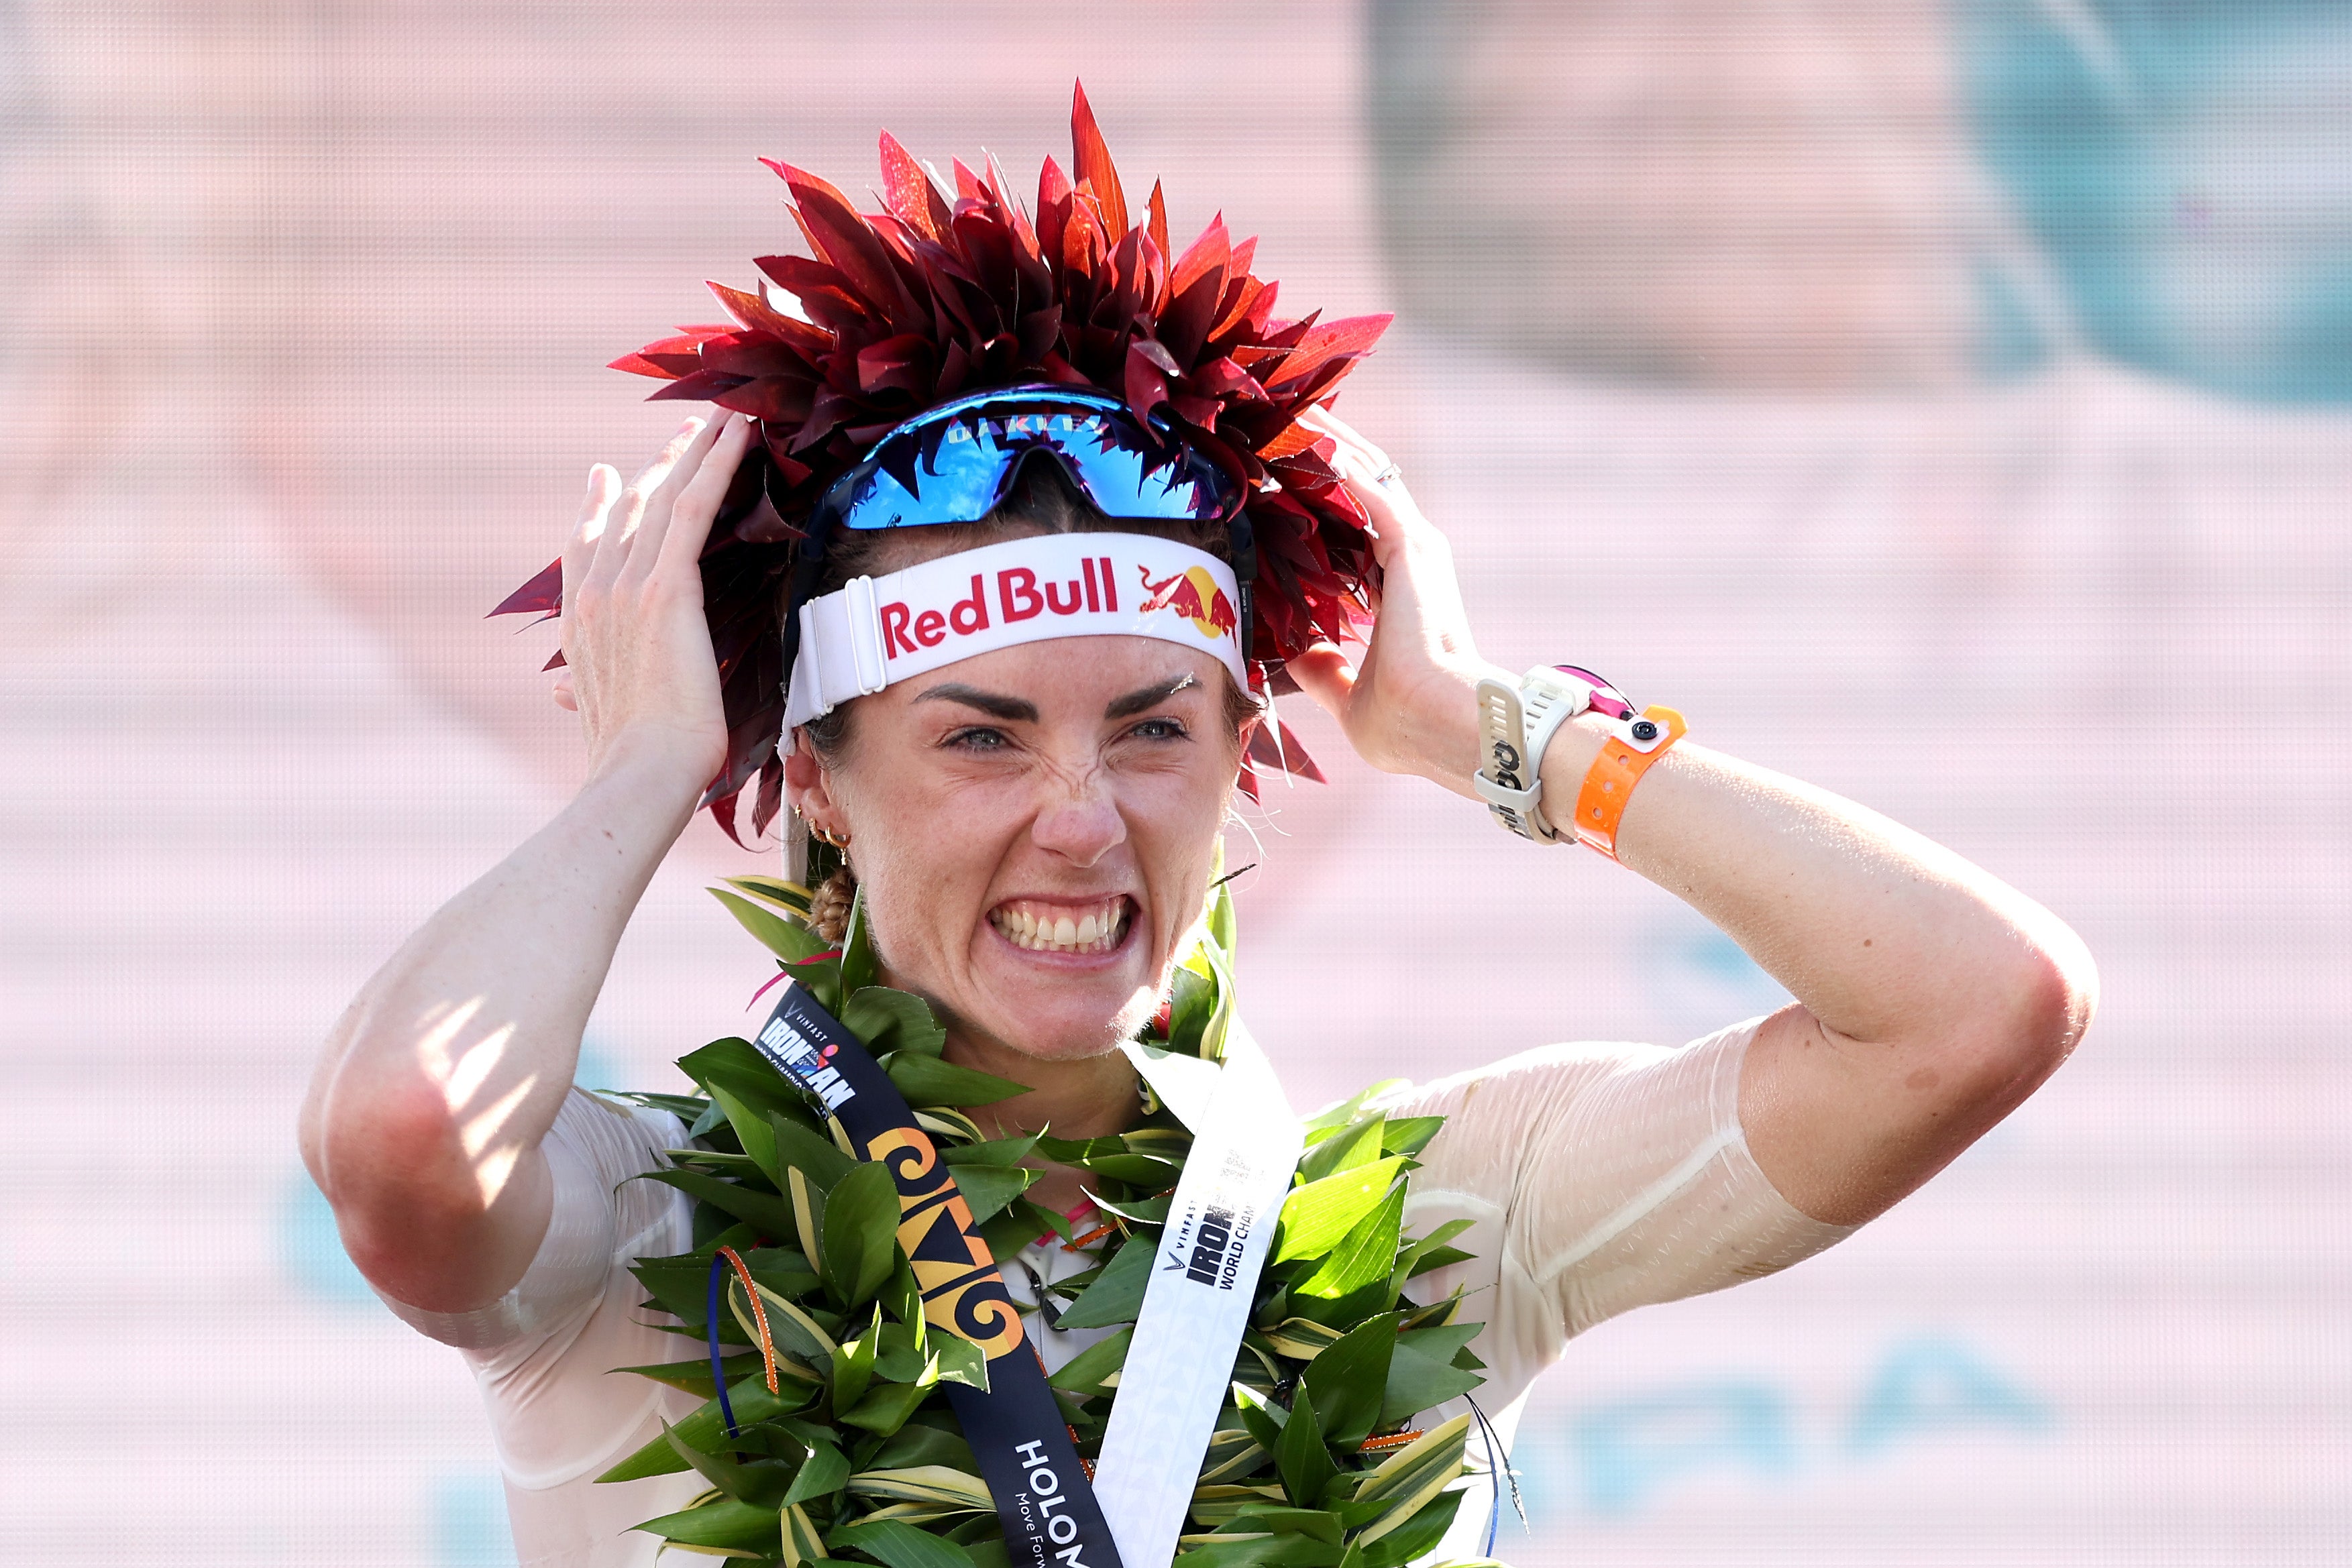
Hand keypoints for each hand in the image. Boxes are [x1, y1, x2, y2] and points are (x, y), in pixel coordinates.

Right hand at [553, 411, 754, 795]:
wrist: (639, 776)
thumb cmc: (628, 763)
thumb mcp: (596, 717)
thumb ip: (577, 692)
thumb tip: (557, 691)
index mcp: (580, 625)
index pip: (586, 548)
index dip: (599, 507)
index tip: (607, 477)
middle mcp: (596, 594)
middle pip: (628, 510)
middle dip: (659, 466)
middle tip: (685, 432)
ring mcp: (628, 586)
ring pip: (663, 497)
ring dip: (694, 451)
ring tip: (720, 418)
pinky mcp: (668, 587)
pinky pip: (694, 507)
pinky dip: (715, 465)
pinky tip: (737, 434)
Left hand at [1282, 407, 1506, 794]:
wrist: (1444, 726)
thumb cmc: (1407, 726)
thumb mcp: (1349, 699)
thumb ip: (1324, 673)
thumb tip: (1294, 657)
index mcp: (1399, 594)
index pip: (1356, 532)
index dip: (1322, 504)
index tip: (1281, 481)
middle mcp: (1411, 561)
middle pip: (1362, 491)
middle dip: (1324, 457)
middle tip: (1282, 422)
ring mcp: (1416, 550)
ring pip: (1367, 478)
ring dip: (1329, 445)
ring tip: (1290, 410)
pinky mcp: (1412, 547)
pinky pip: (1372, 489)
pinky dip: (1341, 462)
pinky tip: (1308, 433)